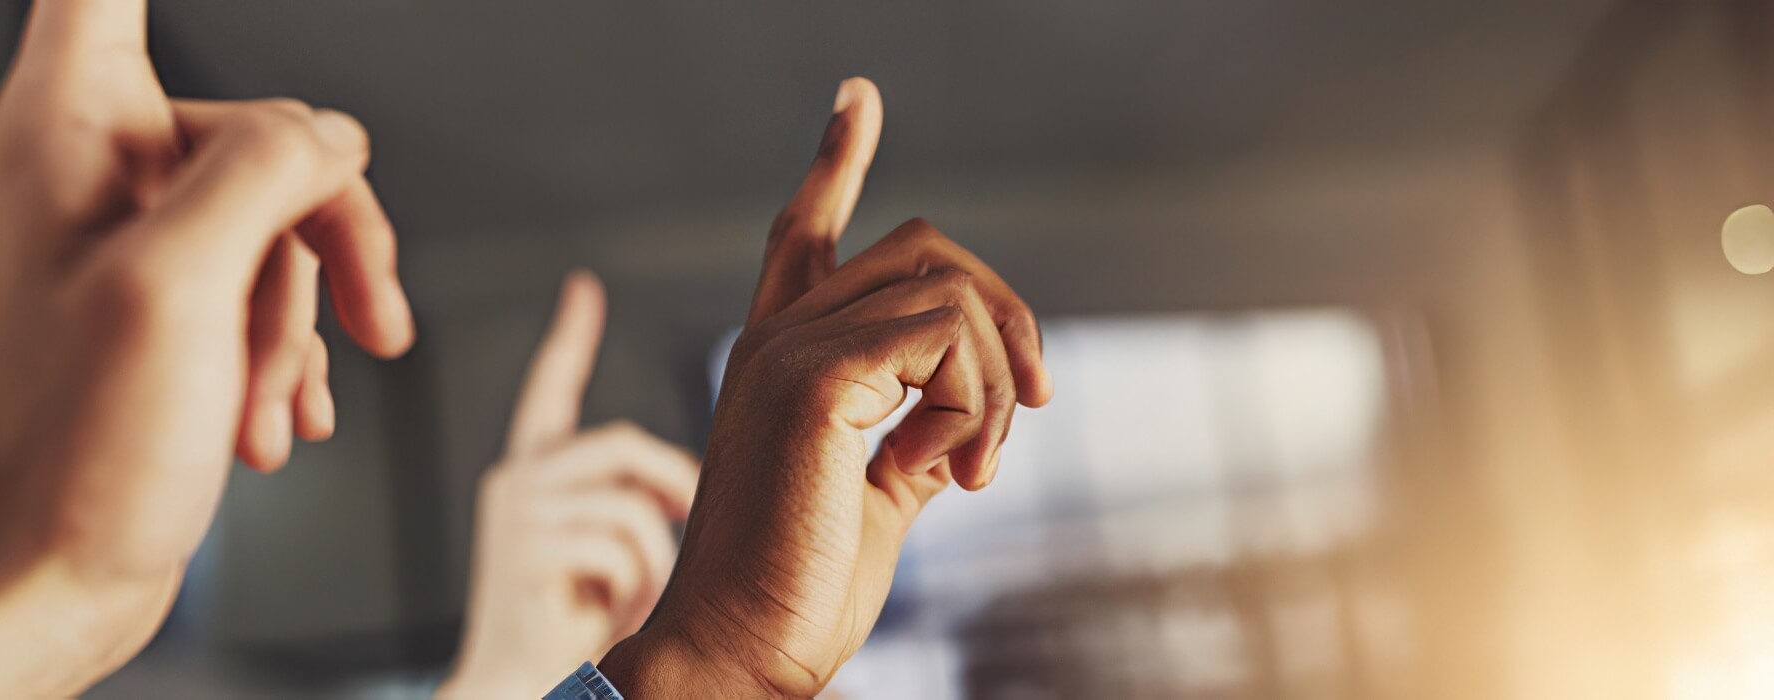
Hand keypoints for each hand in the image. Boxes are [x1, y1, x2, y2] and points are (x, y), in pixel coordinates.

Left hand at [0, 1, 412, 695]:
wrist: (41, 580)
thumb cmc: (74, 448)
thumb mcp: (180, 289)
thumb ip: (264, 173)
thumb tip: (333, 136)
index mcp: (72, 127)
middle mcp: (100, 166)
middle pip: (268, 125)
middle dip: (321, 238)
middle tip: (360, 324)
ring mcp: (135, 239)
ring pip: (282, 217)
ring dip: (304, 316)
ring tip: (277, 407)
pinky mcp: (165, 305)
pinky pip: (265, 284)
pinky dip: (286, 350)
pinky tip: (273, 422)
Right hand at [439, 271, 699, 698]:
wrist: (520, 693)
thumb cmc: (577, 638)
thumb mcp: (612, 558)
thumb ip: (637, 507)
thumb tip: (693, 481)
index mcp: (533, 478)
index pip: (550, 392)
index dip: (568, 340)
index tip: (582, 290)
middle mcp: (514, 481)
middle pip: (617, 441)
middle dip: (673, 481)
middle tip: (694, 524)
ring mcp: (514, 512)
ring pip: (627, 497)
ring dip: (656, 554)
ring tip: (641, 594)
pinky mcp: (523, 549)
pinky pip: (617, 540)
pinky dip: (636, 581)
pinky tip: (615, 608)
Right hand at [599, 78, 1052, 697]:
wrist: (739, 654)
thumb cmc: (797, 593)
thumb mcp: (876, 499)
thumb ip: (916, 436)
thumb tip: (975, 407)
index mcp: (782, 363)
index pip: (804, 235)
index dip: (835, 164)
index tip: (857, 98)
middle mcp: (777, 340)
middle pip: (924, 250)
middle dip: (1005, 314)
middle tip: (1034, 406)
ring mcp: (789, 352)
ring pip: (950, 290)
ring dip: (997, 384)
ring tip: (974, 470)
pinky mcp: (813, 380)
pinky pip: (947, 340)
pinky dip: (977, 406)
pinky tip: (953, 472)